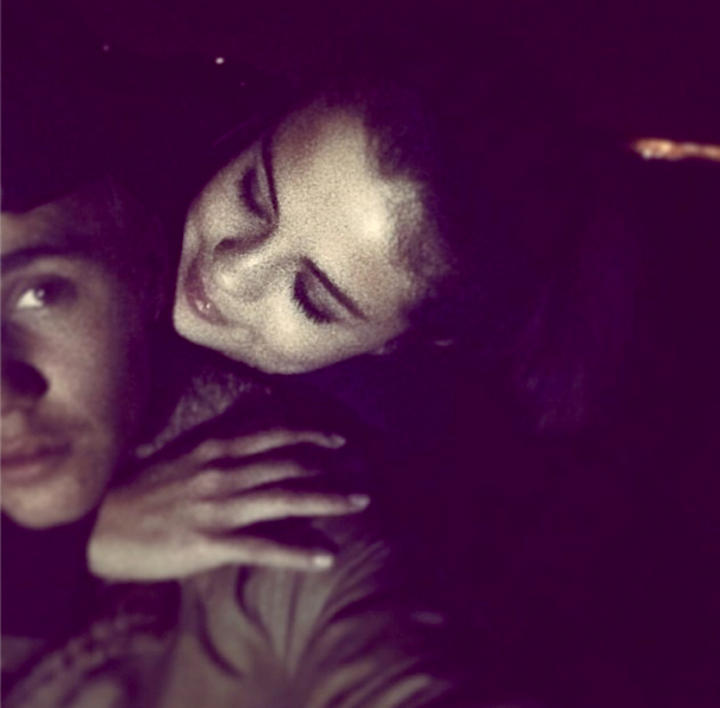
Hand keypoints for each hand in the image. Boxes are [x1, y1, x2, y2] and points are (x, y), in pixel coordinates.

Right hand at [88, 428, 369, 580]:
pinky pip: (265, 548)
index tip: (339, 437)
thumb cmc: (141, 489)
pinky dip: (298, 553)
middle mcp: (225, 470)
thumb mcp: (182, 454)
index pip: (275, 434)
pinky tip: (326, 557)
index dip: (312, 434)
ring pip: (286, 499)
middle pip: (290, 465)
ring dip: (328, 501)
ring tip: (359, 503)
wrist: (98, 524)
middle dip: (331, 470)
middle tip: (362, 477)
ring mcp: (220, 506)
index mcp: (216, 447)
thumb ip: (219, 445)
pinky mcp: (212, 542)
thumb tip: (253, 434)